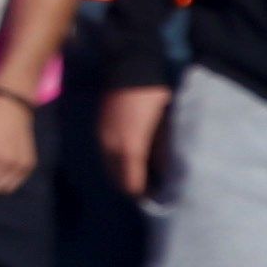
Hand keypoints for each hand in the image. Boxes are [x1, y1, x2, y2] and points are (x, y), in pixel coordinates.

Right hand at [99, 85, 172, 200]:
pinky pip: (105, 154)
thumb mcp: (164, 127)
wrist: (130, 67)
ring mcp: (102, 136)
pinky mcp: (99, 128)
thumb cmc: (153, 98)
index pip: (132, 184)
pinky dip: (115, 163)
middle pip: (117, 179)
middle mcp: (110, 146)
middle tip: (149, 190)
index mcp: (129, 148)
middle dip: (131, 187)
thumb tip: (166, 176)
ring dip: (121, 175)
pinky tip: (128, 160)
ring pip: (109, 167)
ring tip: (140, 176)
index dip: (143, 195)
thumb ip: (163, 154)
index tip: (157, 198)